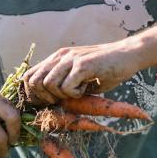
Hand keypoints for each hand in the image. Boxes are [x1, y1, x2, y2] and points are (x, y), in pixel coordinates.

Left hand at [23, 42, 141, 103]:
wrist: (128, 54)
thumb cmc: (105, 69)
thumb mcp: (78, 75)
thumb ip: (62, 83)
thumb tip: (45, 103)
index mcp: (56, 58)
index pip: (28, 75)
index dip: (32, 93)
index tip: (47, 102)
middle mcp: (60, 56)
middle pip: (34, 81)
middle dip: (45, 97)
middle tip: (62, 99)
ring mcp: (71, 59)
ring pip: (49, 84)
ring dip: (62, 95)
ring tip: (78, 91)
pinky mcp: (83, 65)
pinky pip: (67, 87)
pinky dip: (75, 94)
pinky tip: (86, 88)